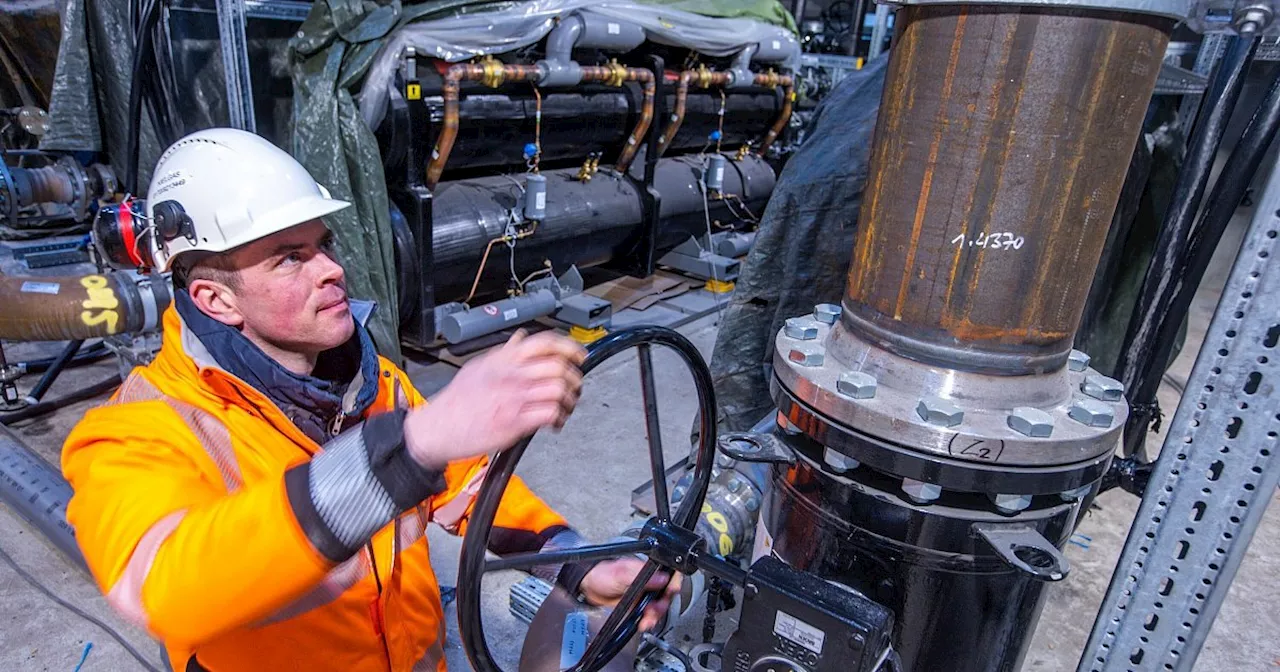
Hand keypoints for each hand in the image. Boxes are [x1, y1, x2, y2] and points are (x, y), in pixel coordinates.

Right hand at [404, 330, 586, 468]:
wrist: (438, 427)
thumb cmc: (457, 400)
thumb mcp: (479, 366)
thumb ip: (503, 352)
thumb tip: (521, 339)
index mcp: (504, 359)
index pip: (544, 342)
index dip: (568, 347)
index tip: (579, 355)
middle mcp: (511, 375)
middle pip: (558, 366)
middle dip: (574, 377)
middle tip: (574, 386)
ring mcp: (514, 398)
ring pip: (559, 390)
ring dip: (569, 400)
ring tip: (565, 407)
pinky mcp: (515, 422)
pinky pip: (550, 413)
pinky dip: (559, 417)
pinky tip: (554, 422)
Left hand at [579, 557, 681, 631]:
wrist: (589, 588)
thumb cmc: (602, 574)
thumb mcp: (621, 573)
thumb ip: (640, 575)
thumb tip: (661, 577)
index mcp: (647, 569)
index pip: (669, 574)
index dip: (673, 583)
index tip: (671, 592)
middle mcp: (649, 581)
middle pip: (667, 593)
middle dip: (662, 605)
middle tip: (653, 611)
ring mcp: (644, 594)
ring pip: (659, 606)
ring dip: (655, 616)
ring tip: (647, 621)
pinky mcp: (639, 606)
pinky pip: (649, 615)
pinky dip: (648, 621)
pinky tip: (643, 623)